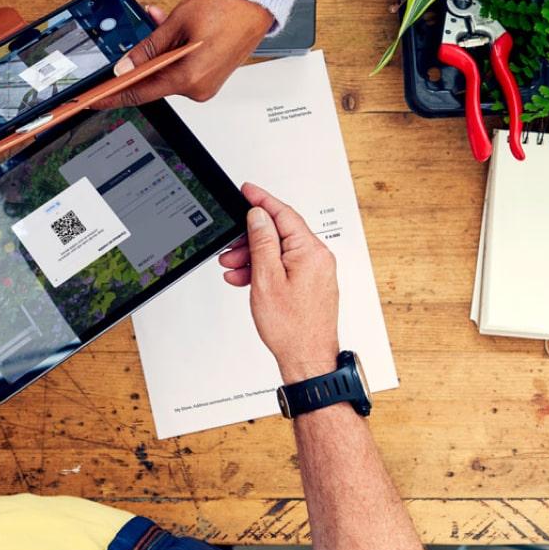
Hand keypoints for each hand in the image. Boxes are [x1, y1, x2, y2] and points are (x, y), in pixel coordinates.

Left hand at [100, 0, 271, 105]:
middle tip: (133, 39)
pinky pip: (182, 67)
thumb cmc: (226, 7)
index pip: (141, 93)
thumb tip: (125, 67)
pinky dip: (172, 51)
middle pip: (154, 80)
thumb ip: (147, 48)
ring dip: (157, 50)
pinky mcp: (211, 75)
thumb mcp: (176, 23)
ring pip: (167, 70)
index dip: (114, 96)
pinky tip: (171, 31)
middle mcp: (200, 87)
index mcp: (189, 77)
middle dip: (140, 59)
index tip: (95, 99)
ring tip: (158, 22)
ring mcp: (207, 83)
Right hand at [218, 182, 340, 382]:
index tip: (247, 190)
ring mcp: (316, 272)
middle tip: (230, 246)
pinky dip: (264, 270)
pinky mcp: (312, 284)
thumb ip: (262, 242)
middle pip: (280, 233)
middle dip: (251, 238)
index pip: (283, 214)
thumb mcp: (266, 279)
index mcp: (311, 251)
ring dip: (254, 256)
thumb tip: (259, 216)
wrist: (307, 359)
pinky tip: (247, 279)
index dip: (261, 200)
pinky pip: (285, 267)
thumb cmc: (292, 328)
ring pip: (280, 252)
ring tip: (233, 268)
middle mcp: (318, 258)